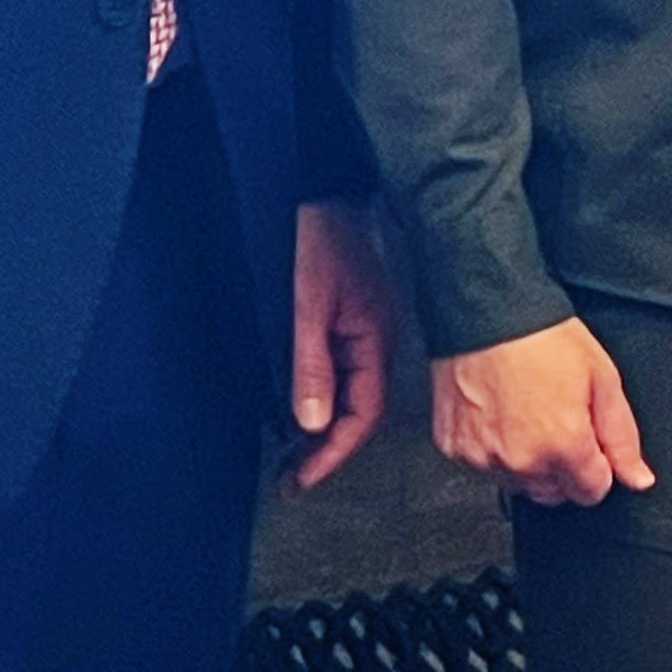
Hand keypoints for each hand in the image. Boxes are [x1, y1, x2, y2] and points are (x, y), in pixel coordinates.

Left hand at [289, 197, 396, 490]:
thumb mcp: (309, 304)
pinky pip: (346, 372)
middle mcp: (378, 340)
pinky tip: (305, 408)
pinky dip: (325, 398)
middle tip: (292, 480)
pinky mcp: (356, 319)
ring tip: (292, 456)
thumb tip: (312, 421)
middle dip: (327, 451)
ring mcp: (369, 330)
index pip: (364, 415)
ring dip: (324, 428)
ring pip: (353, 394)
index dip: (334, 454)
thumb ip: (311, 365)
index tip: (304, 480)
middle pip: (361, 412)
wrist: (329, 191)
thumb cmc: (324, 236)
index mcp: (376, 339)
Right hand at [431, 316, 654, 507]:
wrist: (487, 311)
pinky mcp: (456, 449)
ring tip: (525, 412)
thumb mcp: (602, 377)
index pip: (592, 492)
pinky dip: (493, 449)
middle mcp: (522, 461)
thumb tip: (639, 479)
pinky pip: (484, 466)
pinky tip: (499, 413)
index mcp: (563, 447)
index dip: (596, 464)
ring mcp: (484, 458)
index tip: (588, 438)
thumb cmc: (543, 336)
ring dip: (526, 461)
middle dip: (562, 465)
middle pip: (554, 492)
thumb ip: (622, 437)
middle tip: (555, 418)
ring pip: (518, 483)